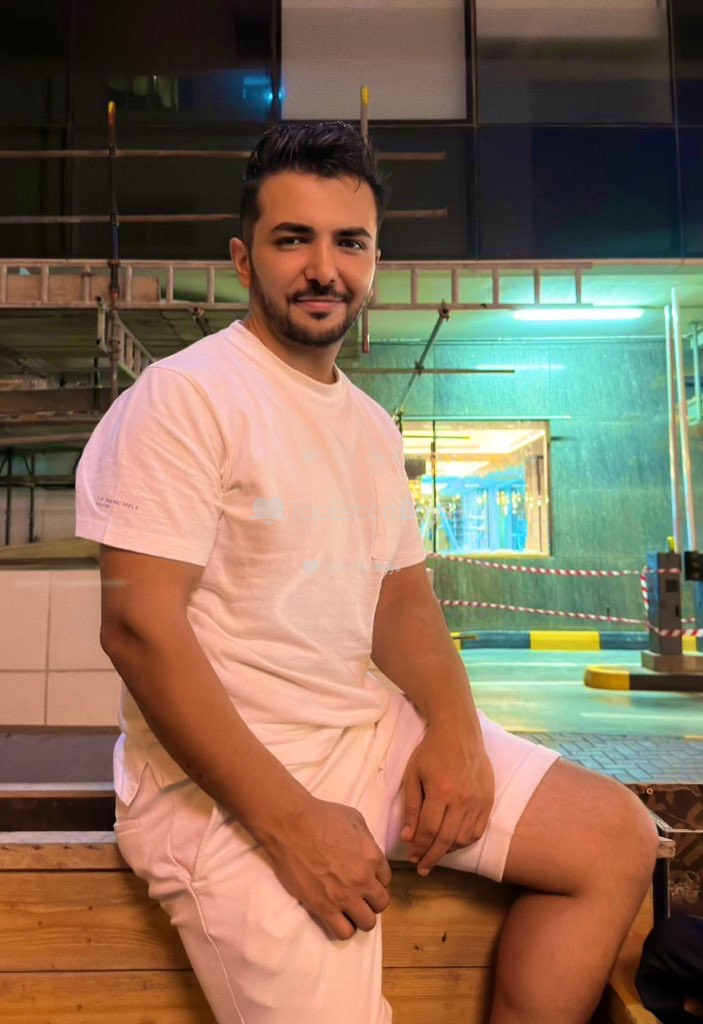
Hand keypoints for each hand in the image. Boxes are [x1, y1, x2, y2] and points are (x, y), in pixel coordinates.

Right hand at [265, 798, 391, 940]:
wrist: (292, 826)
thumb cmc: (322, 816)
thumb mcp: (355, 819)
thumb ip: (367, 841)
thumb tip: (366, 853)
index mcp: (372, 857)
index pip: (386, 879)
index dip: (376, 879)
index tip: (365, 878)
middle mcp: (363, 880)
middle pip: (381, 903)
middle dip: (372, 900)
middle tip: (359, 895)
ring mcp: (344, 897)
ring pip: (367, 923)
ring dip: (361, 917)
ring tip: (349, 909)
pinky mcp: (324, 908)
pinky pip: (344, 932)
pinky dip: (344, 928)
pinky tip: (337, 918)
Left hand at [400, 719, 494, 875]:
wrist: (459, 731)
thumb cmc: (431, 751)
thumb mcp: (413, 775)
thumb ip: (411, 807)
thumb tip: (408, 837)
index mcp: (441, 791)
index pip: (429, 829)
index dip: (419, 846)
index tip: (412, 855)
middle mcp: (462, 798)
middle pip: (446, 838)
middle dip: (432, 856)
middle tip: (422, 867)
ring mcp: (478, 800)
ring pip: (464, 838)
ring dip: (449, 850)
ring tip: (436, 854)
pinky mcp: (488, 799)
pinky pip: (478, 829)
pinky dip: (466, 840)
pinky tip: (454, 842)